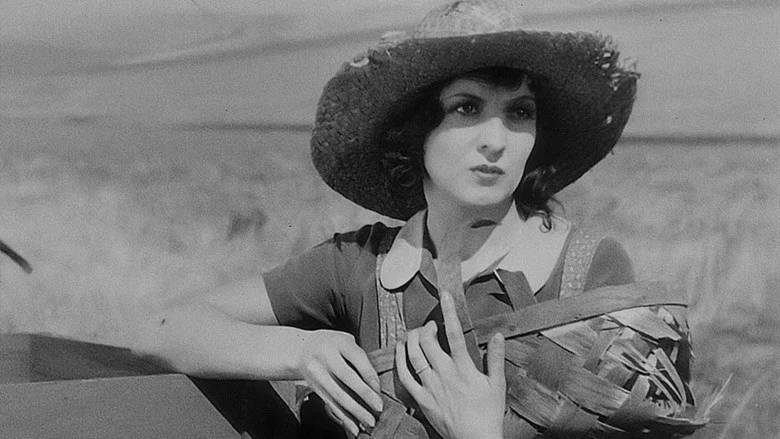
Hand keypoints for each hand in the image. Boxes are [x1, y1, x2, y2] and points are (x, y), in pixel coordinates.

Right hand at [296, 329, 382, 435]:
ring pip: (338, 395)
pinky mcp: (316, 388)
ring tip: (369, 421)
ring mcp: (318, 373)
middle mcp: (326, 357)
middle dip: (364, 395)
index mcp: (337, 342)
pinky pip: (331, 404)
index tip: (379, 387)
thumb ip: (358, 356)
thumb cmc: (329, 344)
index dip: (369, 373)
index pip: (356, 357)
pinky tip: (354, 427)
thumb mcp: (344, 339)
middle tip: (378, 407)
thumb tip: (375, 382)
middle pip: (347, 377)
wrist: (300, 350)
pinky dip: (344, 418)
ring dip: (355, 411)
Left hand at [396, 291, 505, 438]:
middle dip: (426, 327)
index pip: (454, 333)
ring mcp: (430, 386)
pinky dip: (400, 360)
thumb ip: (496, 358)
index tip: (445, 295)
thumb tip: (498, 336)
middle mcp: (444, 374)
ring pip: (413, 356)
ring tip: (415, 333)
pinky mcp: (421, 398)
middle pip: (427, 342)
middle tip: (430, 325)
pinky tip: (400, 350)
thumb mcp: (497, 385)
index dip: (449, 312)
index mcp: (463, 368)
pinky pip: (405, 376)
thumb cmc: (488, 414)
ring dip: (411, 340)